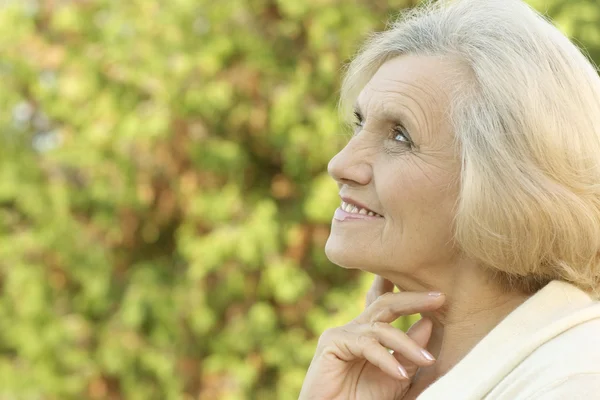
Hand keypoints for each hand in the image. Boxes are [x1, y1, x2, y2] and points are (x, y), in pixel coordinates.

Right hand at [299, 276, 444, 399]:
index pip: (388, 305)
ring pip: (380, 327)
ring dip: (407, 344)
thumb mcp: (397, 377)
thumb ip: (410, 352)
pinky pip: (366, 345)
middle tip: (439, 298)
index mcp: (370, 333)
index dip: (406, 292)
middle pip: (386, 304)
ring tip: (427, 360)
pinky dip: (385, 359)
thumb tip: (428, 323)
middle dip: (413, 299)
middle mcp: (356, 328)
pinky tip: (398, 374)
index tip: (434, 287)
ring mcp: (342, 333)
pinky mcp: (332, 342)